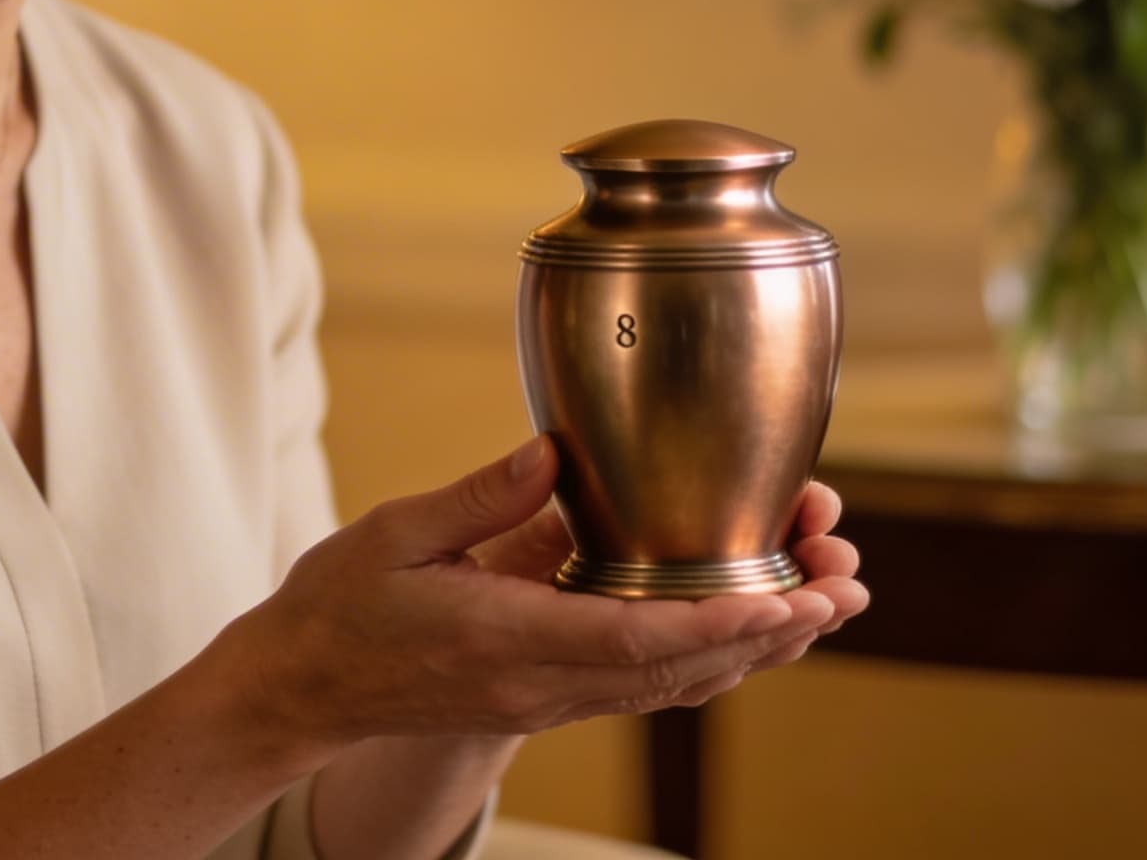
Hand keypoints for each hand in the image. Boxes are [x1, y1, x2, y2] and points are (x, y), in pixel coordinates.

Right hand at [216, 436, 871, 748]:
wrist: (302, 688)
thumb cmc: (339, 605)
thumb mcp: (395, 533)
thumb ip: (479, 495)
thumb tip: (553, 449)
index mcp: (505, 639)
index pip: (637, 639)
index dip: (724, 618)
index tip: (789, 594)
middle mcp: (541, 682)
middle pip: (681, 670)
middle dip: (772, 631)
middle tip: (843, 588)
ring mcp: (548, 698)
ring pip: (677, 685)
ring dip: (757, 648)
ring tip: (824, 604)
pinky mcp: (548, 694)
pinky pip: (648, 684)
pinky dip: (711, 657)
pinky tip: (751, 626)